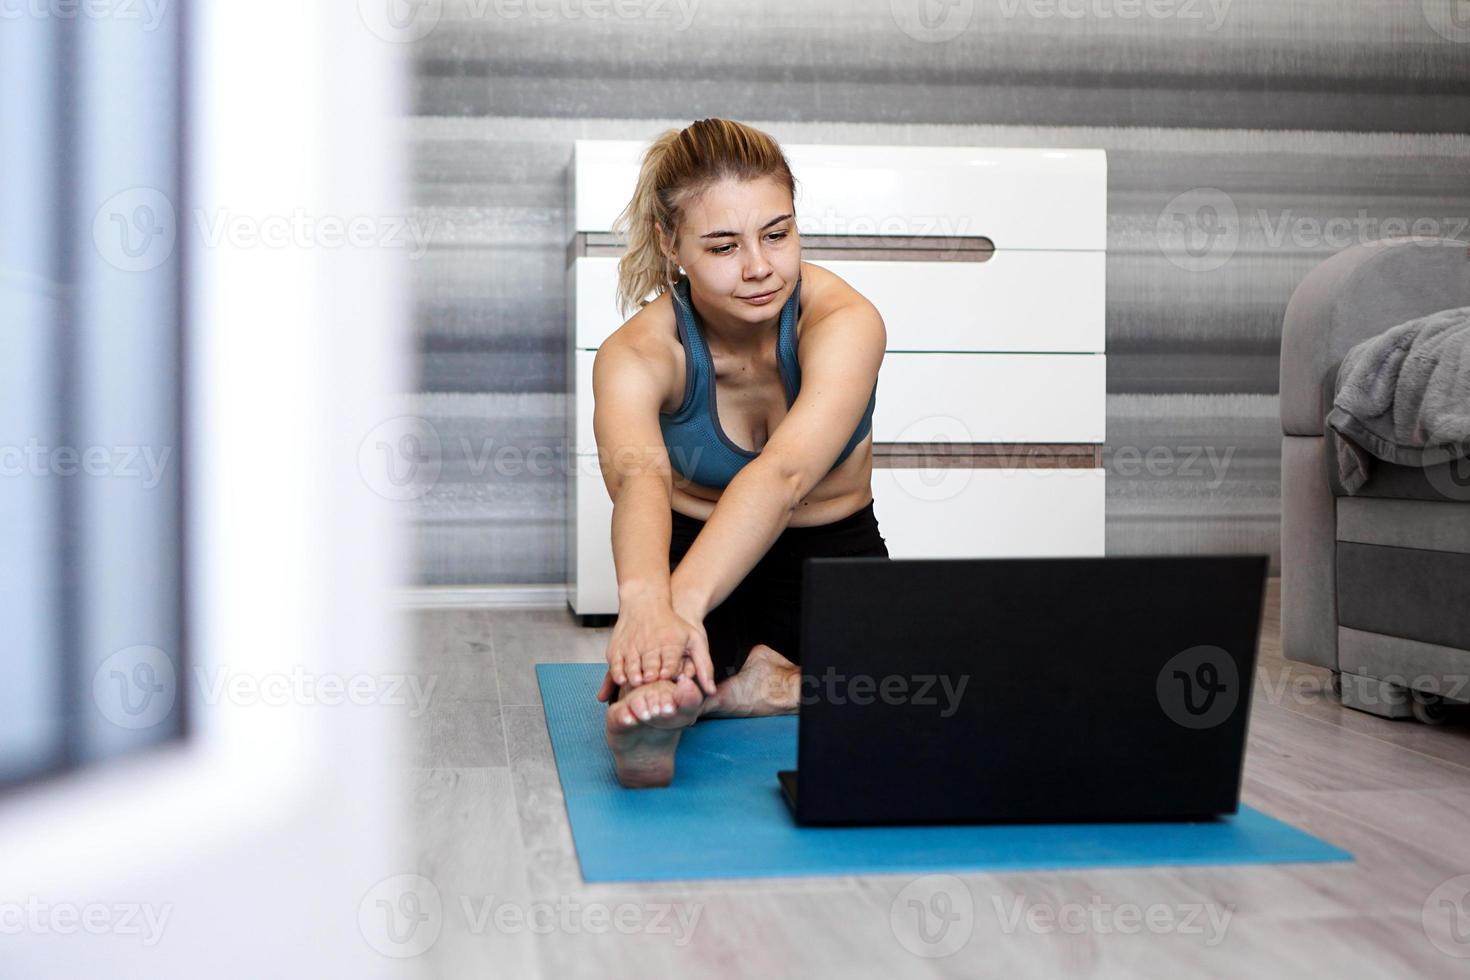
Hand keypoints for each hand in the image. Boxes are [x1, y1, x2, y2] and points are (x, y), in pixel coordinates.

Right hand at [595, 596, 715, 700]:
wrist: (646, 602)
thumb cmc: (673, 625)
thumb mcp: (694, 639)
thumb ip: (705, 666)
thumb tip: (710, 691)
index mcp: (671, 643)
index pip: (670, 661)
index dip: (668, 671)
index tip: (666, 678)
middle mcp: (650, 644)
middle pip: (650, 664)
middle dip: (650, 674)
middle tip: (650, 682)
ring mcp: (632, 645)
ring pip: (632, 665)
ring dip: (634, 675)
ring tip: (637, 683)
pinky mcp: (618, 647)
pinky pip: (616, 663)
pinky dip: (618, 672)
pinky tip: (622, 680)